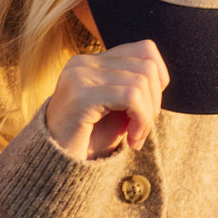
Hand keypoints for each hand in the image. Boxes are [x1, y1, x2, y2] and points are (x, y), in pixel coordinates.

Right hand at [45, 40, 169, 159]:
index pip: (145, 50)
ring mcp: (80, 76)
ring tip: (135, 137)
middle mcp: (82, 63)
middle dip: (154, 101)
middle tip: (140, 129)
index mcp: (90, 62)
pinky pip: (131, 97)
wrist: (55, 168)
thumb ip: (133, 87)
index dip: (158, 80)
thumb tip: (162, 77)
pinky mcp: (82, 95)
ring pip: (142, 81)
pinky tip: (131, 140)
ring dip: (147, 116)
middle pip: (147, 66)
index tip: (146, 110)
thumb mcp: (115, 109)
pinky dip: (141, 120)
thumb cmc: (87, 141)